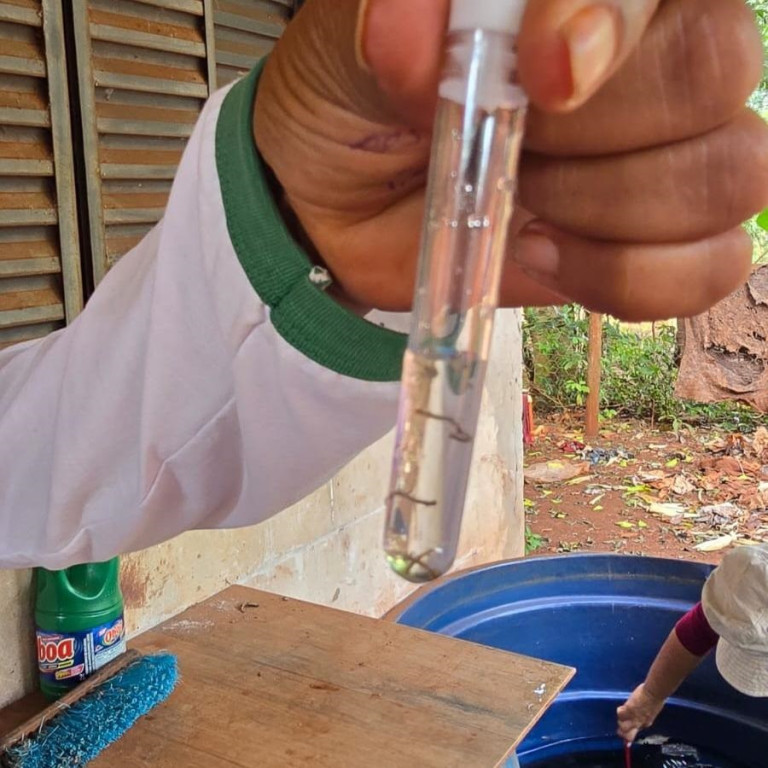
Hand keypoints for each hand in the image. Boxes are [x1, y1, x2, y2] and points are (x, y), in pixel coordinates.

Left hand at [254, 0, 767, 319]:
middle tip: (511, 147)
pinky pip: (709, 267)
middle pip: (716, 73)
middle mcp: (648, 57)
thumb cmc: (352, 104)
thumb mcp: (352, 43)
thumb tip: (416, 38)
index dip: (622, 20)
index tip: (543, 76)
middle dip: (593, 135)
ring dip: (604, 208)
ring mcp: (661, 154)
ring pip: (729, 174)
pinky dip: (625, 277)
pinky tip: (545, 257)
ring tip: (522, 204)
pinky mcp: (651, 241)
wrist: (338, 205)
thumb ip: (401, 17)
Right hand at [617, 683, 664, 742]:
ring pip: (622, 726)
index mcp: (646, 723)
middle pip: (628, 735)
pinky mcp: (628, 710)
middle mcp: (639, 723)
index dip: (632, 729)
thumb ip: (645, 715)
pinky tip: (622, 707)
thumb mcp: (651, 712)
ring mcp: (633, 718)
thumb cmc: (656, 700)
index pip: (637, 731)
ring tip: (621, 715)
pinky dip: (620, 710)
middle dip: (623, 733)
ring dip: (620, 721)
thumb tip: (641, 713)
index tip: (629, 729)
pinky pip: (620, 713)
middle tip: (620, 731)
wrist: (654, 694)